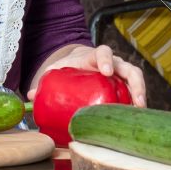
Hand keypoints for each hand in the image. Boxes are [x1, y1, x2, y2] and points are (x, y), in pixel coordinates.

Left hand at [28, 44, 146, 107]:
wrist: (80, 62)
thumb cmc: (70, 66)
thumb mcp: (57, 70)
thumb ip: (45, 81)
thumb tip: (30, 96)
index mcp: (93, 56)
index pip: (103, 52)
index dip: (106, 60)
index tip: (106, 71)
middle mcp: (112, 63)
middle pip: (128, 68)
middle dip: (133, 82)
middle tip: (134, 99)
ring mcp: (121, 74)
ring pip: (136, 80)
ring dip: (140, 94)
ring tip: (140, 110)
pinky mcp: (124, 85)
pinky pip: (135, 92)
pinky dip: (137, 102)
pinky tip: (137, 116)